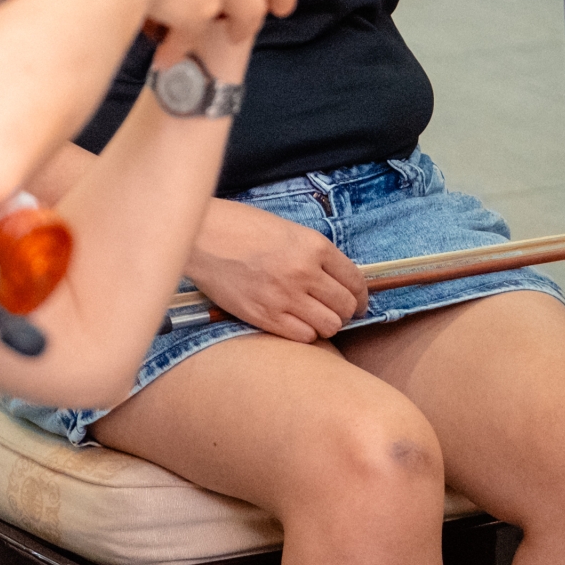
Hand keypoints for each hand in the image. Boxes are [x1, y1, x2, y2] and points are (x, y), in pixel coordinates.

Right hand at [184, 196, 365, 341]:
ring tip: (316, 318)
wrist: (203, 237)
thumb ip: (314, 254)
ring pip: (329, 326)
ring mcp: (284, 297)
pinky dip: (305, 334)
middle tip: (337, 311)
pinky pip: (302, 337)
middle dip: (346, 312)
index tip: (359, 302)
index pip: (356, 280)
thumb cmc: (242, 227)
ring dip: (327, 324)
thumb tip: (336, 280)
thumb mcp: (289, 230)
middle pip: (346, 307)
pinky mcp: (264, 316)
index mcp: (314, 246)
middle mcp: (304, 273)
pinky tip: (296, 323)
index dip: (362, 296)